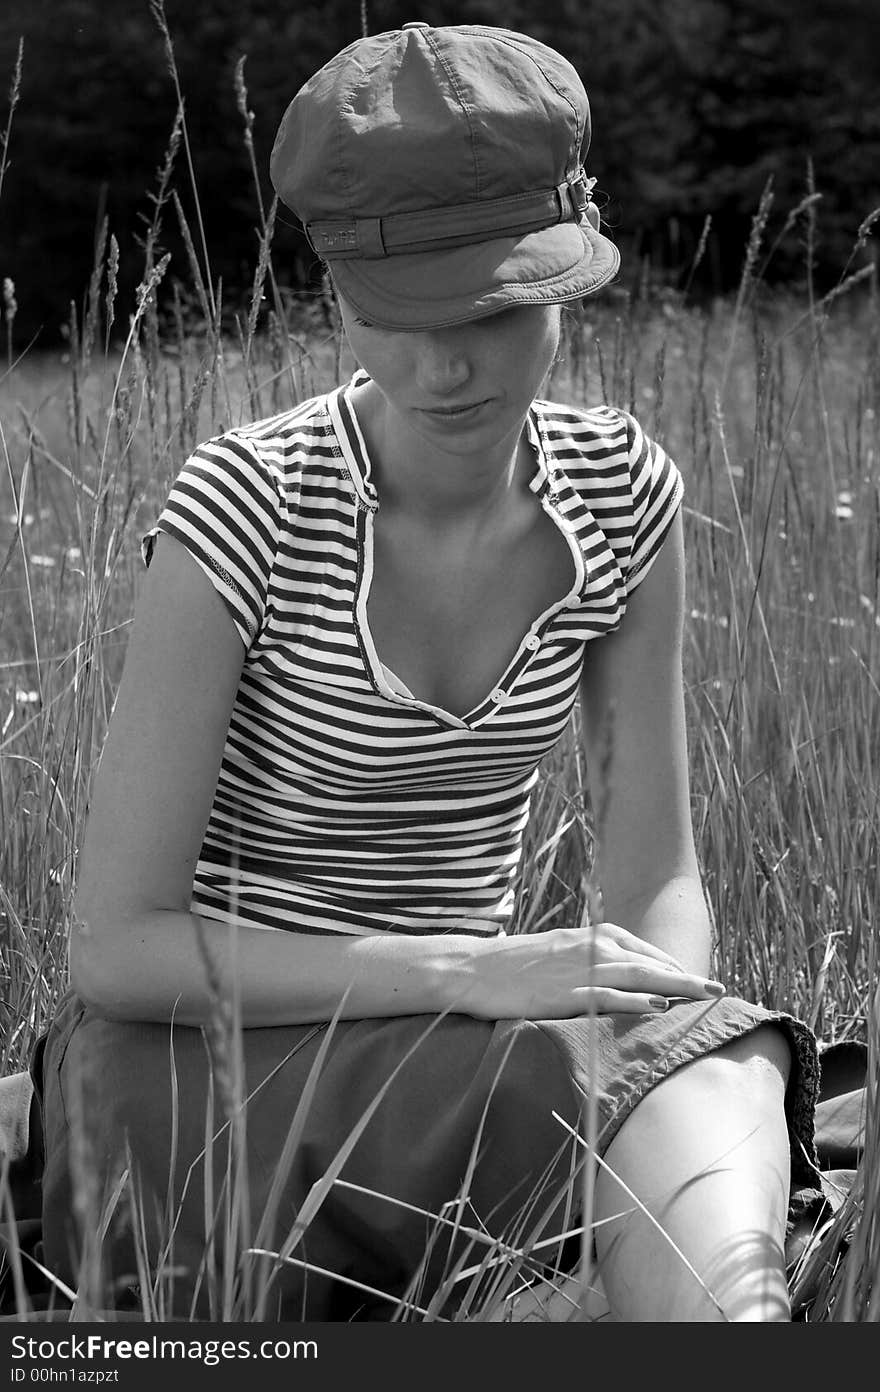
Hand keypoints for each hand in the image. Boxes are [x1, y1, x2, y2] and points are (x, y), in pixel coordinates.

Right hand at [448, 921, 724, 1020]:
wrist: (470, 968)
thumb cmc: (513, 965)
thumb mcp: (558, 954)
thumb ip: (590, 961)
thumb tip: (621, 979)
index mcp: (591, 936)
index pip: (644, 949)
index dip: (673, 966)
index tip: (698, 982)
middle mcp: (590, 947)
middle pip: (649, 960)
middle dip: (686, 976)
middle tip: (719, 990)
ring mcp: (577, 969)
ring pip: (637, 975)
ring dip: (674, 985)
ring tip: (703, 997)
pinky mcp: (563, 993)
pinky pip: (606, 996)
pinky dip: (634, 1000)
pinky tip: (657, 1007)